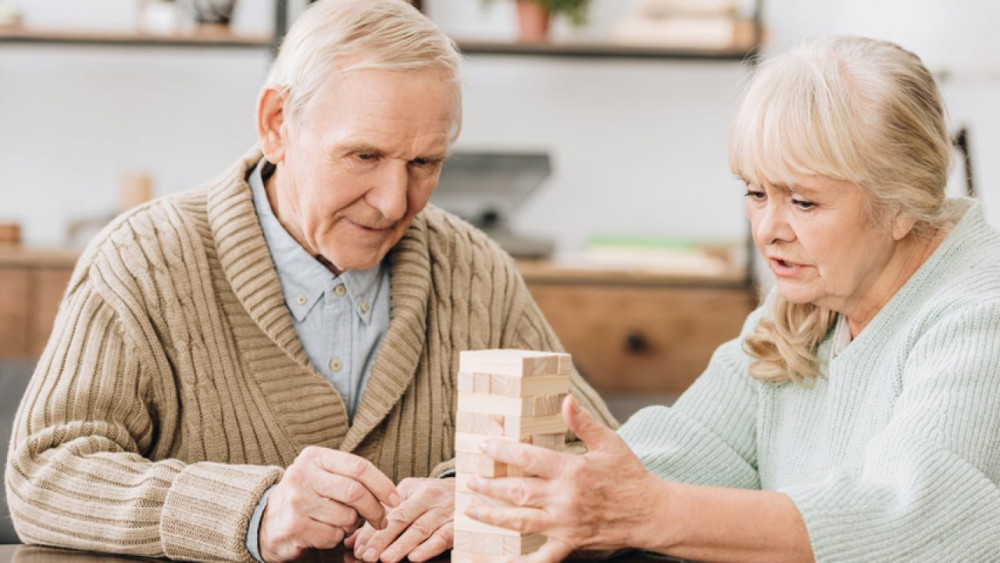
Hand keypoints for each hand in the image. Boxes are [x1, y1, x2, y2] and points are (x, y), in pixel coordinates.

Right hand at [259, 446, 400, 561]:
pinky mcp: (294, 525)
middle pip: (355, 492)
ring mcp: (296, 500)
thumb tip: (390, 494)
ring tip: (341, 523)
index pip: (358, 466)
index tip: (396, 499)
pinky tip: (324, 532)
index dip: (382, 484)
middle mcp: (302, 474)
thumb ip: (351, 477)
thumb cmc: (305, 496)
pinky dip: (336, 538)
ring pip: (346, 516)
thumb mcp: (322, 476)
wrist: (265, 521)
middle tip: (381, 520)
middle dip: (375, 509)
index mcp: (314, 457)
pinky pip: (333, 535)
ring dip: (352, 525)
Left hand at [344, 477, 454, 561]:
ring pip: (421, 529)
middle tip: (367, 556)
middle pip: (402, 518)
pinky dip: (429, 548)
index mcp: (412, 488)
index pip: (389, 511)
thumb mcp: (407, 500)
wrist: (469, 489)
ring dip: (402, 545)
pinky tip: (415, 557)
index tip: (357, 549)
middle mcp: (429, 497)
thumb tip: (352, 541)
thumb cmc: (432, 498)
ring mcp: (445, 510)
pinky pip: (443, 537)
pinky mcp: (459, 524)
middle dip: (382, 539)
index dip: (372, 531)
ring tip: (386, 559)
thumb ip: (381, 520)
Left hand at [466, 395, 663, 562]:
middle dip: (489, 485)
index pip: (527, 458)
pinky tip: (500, 560)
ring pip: (519, 520)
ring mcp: (565, 523)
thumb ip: (583, 422)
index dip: (502, 451)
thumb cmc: (630, 475)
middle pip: (516, 491)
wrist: (651, 513)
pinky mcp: (569, 543)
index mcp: (571, 470)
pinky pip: (541, 557)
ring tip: (471, 509)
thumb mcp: (609, 443)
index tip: (484, 446)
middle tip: (469, 480)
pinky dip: (519, 561)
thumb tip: (565, 400)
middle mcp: (564, 498)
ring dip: (492, 515)